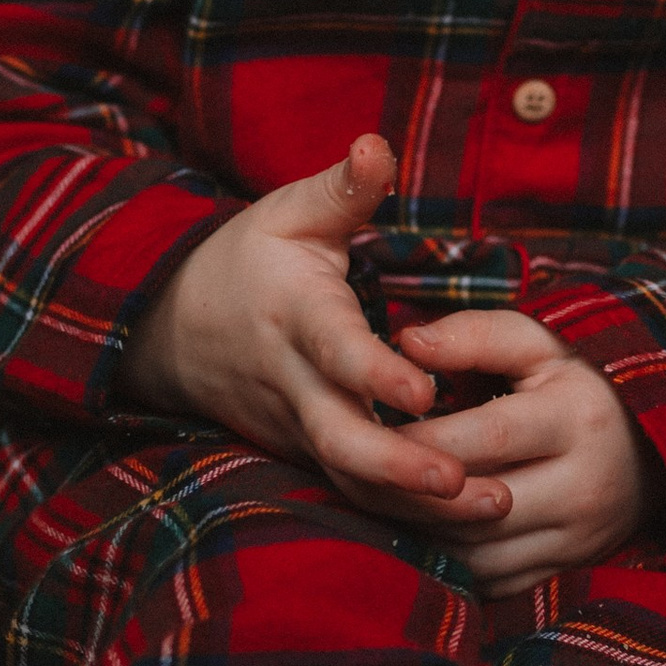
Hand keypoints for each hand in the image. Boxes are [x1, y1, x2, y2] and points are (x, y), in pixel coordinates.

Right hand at [124, 135, 486, 512]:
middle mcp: (292, 384)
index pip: (335, 350)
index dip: (375, 375)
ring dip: (416, 503)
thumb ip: (344, 187)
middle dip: (401, 467)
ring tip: (493, 509)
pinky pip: (351, 491)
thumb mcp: (291, 212)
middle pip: (340, 440)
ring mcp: (295, 428)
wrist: (171, 327)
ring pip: (350, 479)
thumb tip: (378, 141)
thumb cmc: (248, 260)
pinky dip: (403, 513)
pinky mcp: (303, 453)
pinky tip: (470, 524)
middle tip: (466, 482)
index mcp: (296, 316)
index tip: (424, 392)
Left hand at [343, 307, 652, 590]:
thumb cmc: (578, 387)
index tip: (370, 428)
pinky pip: (487, 579)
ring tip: (377, 496)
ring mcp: (576, 539)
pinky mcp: (562, 572)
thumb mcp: (540, 347)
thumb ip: (475, 336)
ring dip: (420, 529)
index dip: (422, 440)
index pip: (488, 438)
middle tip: (356, 470)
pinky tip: (415, 527)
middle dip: (408, 492)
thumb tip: (407, 343)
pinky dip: (444, 559)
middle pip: (476, 505)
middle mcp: (584, 486)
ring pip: (475, 551)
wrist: (653, 453)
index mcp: (578, 419)